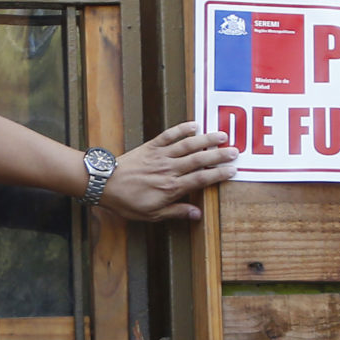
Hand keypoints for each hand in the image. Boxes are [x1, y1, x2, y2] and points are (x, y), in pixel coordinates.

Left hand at [101, 121, 238, 222]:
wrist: (104, 184)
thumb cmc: (127, 202)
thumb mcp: (152, 214)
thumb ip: (176, 212)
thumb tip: (198, 214)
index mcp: (171, 188)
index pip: (201, 179)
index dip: (218, 174)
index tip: (233, 170)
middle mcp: (169, 169)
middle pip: (199, 160)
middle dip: (219, 155)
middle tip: (236, 151)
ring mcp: (160, 156)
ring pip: (188, 145)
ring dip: (206, 139)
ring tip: (222, 135)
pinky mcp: (151, 146)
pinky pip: (169, 135)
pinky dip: (182, 129)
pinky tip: (194, 125)